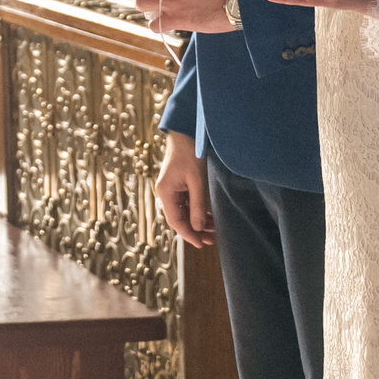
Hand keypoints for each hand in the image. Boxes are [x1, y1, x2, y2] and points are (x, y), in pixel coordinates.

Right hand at [153, 132, 213, 248]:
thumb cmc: (190, 154)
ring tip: (213, 230)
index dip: (188, 235)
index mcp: (166, 192)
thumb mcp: (196, 181)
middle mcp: (165, 193)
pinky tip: (208, 217)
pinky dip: (197, 212)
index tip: (201, 244)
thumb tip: (197, 228)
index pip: (176, 221)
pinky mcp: (177, 186)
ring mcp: (171, 189)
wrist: (184, 134)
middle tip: (211, 240)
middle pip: (179, 218)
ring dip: (197, 221)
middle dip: (195, 230)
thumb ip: (197, 205)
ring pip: (183, 212)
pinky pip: (186, 204)